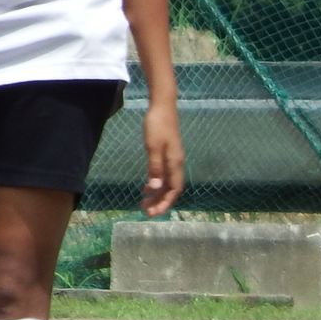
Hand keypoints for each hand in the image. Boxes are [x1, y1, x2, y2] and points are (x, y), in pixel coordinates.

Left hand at [140, 100, 183, 216]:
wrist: (163, 106)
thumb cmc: (157, 125)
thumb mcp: (153, 147)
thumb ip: (154, 167)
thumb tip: (155, 188)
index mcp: (174, 163)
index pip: (173, 190)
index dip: (164, 203)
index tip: (152, 213)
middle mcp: (176, 163)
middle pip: (171, 189)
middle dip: (159, 202)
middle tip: (145, 211)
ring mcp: (173, 158)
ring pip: (167, 182)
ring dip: (157, 194)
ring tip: (144, 202)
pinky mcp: (168, 153)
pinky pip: (164, 174)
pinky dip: (156, 183)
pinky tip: (147, 186)